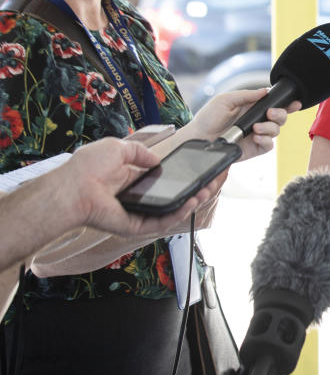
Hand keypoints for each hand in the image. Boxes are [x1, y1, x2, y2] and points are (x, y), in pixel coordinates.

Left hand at [59, 138, 218, 235]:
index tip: (199, 170)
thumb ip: (139, 152)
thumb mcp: (117, 148)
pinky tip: (191, 203)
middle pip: (171, 197)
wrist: (73, 188)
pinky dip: (178, 214)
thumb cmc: (87, 168)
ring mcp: (136, 213)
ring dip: (191, 202)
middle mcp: (135, 197)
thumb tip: (155, 161)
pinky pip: (160, 222)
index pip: (162, 180)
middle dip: (193, 190)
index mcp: (129, 179)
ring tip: (206, 191)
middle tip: (211, 182)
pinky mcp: (134, 226)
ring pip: (170, 211)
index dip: (181, 176)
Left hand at [188, 88, 300, 160]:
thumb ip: (246, 95)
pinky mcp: (254, 148)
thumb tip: (265, 91)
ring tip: (256, 128)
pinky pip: (269, 145)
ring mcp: (257, 135)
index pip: (274, 104)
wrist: (199, 138)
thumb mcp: (226, 100)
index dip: (287, 103)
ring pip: (276, 131)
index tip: (294, 102)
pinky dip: (266, 140)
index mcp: (252, 108)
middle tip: (270, 113)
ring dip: (270, 127)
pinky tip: (256, 137)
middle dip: (280, 114)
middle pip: (281, 118)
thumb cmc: (209, 117)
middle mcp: (258, 121)